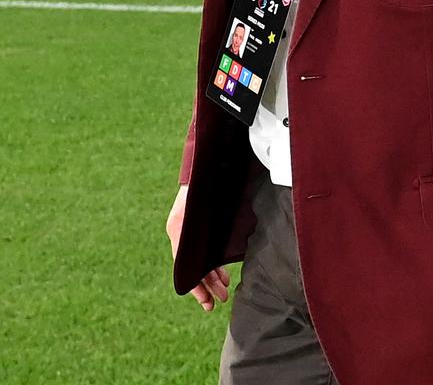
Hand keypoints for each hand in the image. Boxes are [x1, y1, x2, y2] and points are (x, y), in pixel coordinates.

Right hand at [166, 186, 230, 310]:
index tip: (205, 301)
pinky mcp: (201, 228)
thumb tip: (198, 257)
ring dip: (212, 278)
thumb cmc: (202, 182)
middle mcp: (181, 232)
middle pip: (193, 267)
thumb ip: (194, 228)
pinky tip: (223, 274)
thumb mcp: (196, 206)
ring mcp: (191, 231)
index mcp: (177, 228)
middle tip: (217, 302)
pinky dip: (214, 263)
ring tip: (223, 292)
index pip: (183, 266)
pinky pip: (204, 251)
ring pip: (200, 261)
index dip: (195, 285)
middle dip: (206, 286)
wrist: (205, 161)